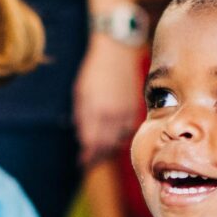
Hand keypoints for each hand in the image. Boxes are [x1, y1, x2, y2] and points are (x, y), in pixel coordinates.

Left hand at [73, 35, 141, 167]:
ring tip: (99, 156)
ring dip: (108, 151)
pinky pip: (127, 132)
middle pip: (105, 147)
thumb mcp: (81, 93)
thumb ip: (82, 118)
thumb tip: (83, 139)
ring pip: (118, 142)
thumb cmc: (94, 71)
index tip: (81, 163)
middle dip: (96, 158)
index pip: (92, 143)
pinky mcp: (135, 109)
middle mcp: (113, 115)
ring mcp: (126, 113)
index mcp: (97, 111)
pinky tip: (113, 141)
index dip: (87, 156)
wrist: (117, 52)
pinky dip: (119, 140)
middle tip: (89, 165)